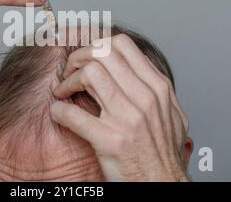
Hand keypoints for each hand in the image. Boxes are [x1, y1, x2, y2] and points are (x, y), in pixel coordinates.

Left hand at [50, 34, 192, 181]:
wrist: (162, 185)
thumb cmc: (163, 152)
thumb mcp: (170, 113)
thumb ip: (153, 87)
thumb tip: (133, 66)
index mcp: (158, 88)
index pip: (122, 45)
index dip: (96, 45)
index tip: (86, 58)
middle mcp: (145, 98)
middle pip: (102, 52)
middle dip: (78, 57)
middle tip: (70, 71)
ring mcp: (128, 118)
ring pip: (89, 74)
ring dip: (68, 81)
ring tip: (64, 92)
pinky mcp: (110, 140)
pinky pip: (73, 114)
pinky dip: (59, 111)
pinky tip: (59, 114)